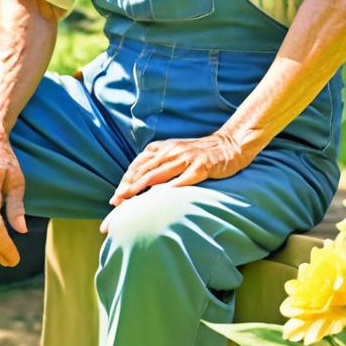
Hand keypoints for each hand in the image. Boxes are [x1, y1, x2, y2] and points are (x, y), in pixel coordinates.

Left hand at [100, 130, 252, 233]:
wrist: (230, 144)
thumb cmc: (201, 152)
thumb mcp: (176, 151)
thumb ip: (160, 160)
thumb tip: (141, 177)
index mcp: (164, 147)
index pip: (139, 163)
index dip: (126, 178)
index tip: (116, 194)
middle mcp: (172, 151)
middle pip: (144, 170)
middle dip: (128, 186)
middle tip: (115, 201)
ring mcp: (186, 158)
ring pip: (158, 174)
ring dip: (141, 187)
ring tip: (129, 200)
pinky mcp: (201, 166)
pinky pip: (183, 179)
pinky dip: (170, 188)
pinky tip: (160, 197)